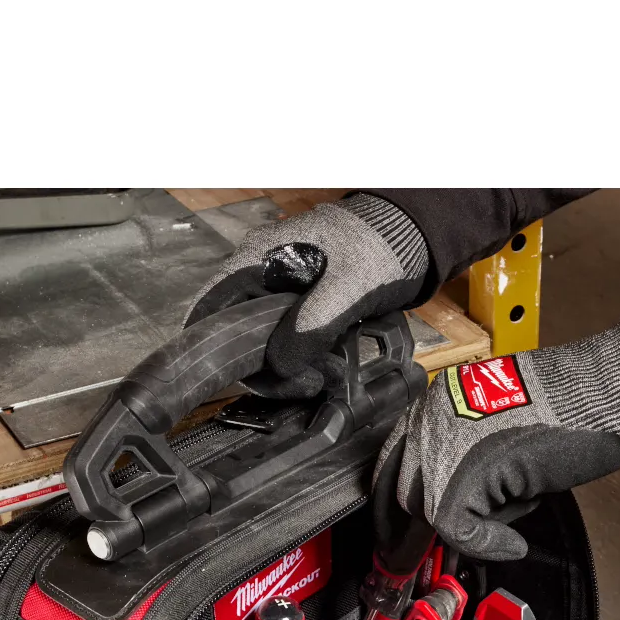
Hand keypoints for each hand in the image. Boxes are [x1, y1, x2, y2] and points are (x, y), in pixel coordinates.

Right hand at [185, 194, 431, 396]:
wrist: (409, 236)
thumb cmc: (378, 248)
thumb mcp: (349, 287)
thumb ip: (315, 323)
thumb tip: (280, 364)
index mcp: (258, 258)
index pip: (210, 304)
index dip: (210, 344)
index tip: (232, 378)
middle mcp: (260, 274)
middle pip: (236, 332)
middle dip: (264, 367)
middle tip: (304, 383)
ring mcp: (279, 290)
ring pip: (263, 341)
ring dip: (288, 367)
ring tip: (324, 377)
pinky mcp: (300, 305)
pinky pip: (287, 339)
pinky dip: (302, 359)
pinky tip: (327, 367)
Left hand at [373, 298, 619, 560]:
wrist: (606, 393)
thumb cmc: (573, 407)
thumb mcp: (501, 426)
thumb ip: (469, 456)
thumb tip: (459, 503)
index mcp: (437, 398)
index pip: (393, 459)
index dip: (394, 504)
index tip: (400, 534)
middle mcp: (431, 416)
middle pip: (400, 489)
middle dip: (412, 530)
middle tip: (417, 558)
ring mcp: (443, 442)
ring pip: (426, 510)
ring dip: (465, 532)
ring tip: (504, 529)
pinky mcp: (463, 472)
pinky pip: (455, 528)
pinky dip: (486, 544)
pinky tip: (512, 542)